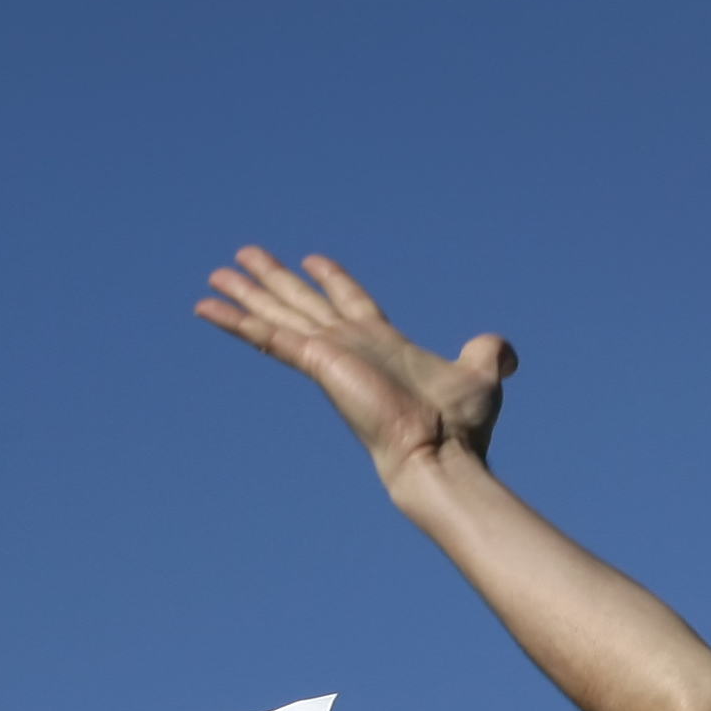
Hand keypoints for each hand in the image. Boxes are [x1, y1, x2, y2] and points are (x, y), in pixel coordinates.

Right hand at [196, 249, 509, 494]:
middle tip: (243, 256)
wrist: (441, 454)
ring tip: (215, 274)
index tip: (310, 260)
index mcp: (383, 343)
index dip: (331, 279)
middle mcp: (351, 345)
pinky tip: (206, 306)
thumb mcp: (482, 374)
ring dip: (246, 294)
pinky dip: (236, 321)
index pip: (350, 301)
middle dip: (274, 280)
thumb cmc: (462, 426)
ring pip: (278, 315)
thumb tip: (504, 352)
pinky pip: (268, 337)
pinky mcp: (317, 363)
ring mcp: (330, 353)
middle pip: (303, 302)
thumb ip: (488, 354)